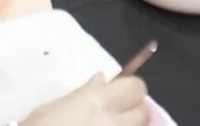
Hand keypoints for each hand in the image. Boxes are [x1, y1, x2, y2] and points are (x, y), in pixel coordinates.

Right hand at [23, 74, 148, 125]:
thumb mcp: (55, 106)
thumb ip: (83, 93)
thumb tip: (102, 79)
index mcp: (97, 101)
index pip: (135, 87)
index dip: (132, 89)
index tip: (122, 92)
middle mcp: (112, 121)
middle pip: (144, 112)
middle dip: (135, 111)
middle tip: (119, 113)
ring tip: (110, 124)